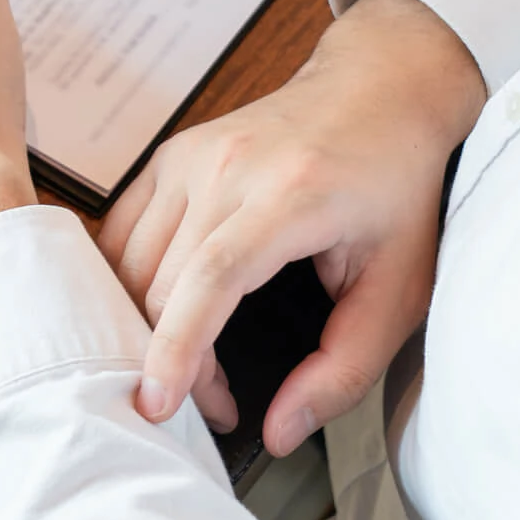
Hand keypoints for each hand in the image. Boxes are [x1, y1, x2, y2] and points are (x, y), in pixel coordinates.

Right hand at [97, 0, 485, 454]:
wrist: (378, 91)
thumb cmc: (396, 188)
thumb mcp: (399, 287)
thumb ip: (342, 367)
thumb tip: (279, 428)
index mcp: (289, 197)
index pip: (210, 278)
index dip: (177, 347)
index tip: (159, 401)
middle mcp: (226, 168)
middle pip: (161, 280)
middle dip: (173, 356)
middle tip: (212, 402)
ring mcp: (188, 156)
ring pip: (128, 259)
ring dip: (145, 321)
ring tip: (191, 359)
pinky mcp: (169, 154)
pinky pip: (119, 228)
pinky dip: (125, 277)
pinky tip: (159, 306)